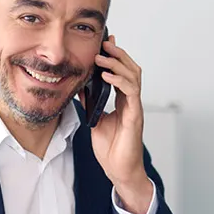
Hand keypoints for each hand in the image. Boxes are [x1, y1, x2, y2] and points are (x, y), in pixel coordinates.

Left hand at [81, 34, 153, 213]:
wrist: (119, 171)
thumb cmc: (111, 149)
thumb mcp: (94, 121)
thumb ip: (89, 104)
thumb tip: (78, 88)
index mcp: (123, 101)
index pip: (122, 72)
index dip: (115, 57)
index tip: (105, 42)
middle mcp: (131, 101)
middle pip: (131, 69)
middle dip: (118, 54)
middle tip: (104, 43)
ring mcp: (134, 108)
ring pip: (134, 76)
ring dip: (118, 64)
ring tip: (102, 56)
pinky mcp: (135, 117)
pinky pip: (131, 93)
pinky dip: (120, 81)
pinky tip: (107, 76)